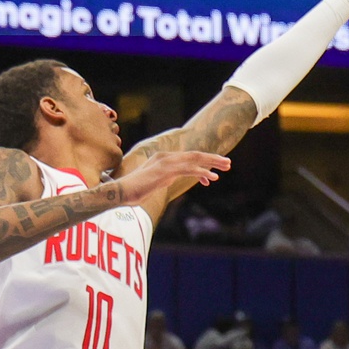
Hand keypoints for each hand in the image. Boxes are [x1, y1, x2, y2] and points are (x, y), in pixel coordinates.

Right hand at [115, 150, 229, 205]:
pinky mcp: (166, 171)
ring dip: (212, 163)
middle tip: (228, 163)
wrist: (120, 192)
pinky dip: (202, 172)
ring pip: (195, 159)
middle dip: (213, 159)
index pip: (188, 158)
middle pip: (195, 155)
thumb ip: (164, 178)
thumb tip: (169, 179)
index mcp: (163, 158)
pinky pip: (188, 170)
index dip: (203, 163)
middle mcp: (165, 157)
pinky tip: (212, 177)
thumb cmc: (134, 190)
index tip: (214, 172)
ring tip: (226, 167)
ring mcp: (166, 163)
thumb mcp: (154, 182)